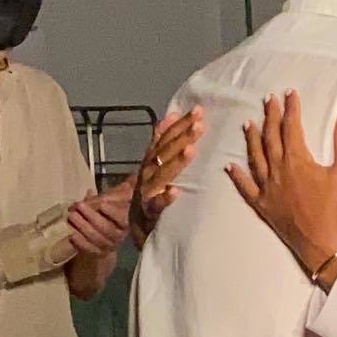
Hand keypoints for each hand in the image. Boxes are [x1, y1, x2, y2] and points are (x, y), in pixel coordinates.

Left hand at [67, 180, 130, 256]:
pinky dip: (79, 241)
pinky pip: (88, 248)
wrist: (104, 242)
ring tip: (71, 216)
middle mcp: (118, 236)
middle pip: (106, 228)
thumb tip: (91, 191)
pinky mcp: (98, 254)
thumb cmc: (104, 219)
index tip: (102, 204)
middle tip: (79, 205)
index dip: (113, 212)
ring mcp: (108, 246)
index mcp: (124, 224)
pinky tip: (71, 233)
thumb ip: (99, 199)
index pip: (123, 219)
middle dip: (91, 215)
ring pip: (95, 237)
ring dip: (82, 226)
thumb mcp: (105, 207)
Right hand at [131, 108, 203, 246]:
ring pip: (162, 174)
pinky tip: (175, 192)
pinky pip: (156, 205)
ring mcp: (147, 191)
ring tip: (191, 150)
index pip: (166, 138)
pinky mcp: (148, 213)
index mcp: (151, 160)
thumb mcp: (155, 164)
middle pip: (165, 151)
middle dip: (182, 137)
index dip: (180, 124)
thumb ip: (162, 141)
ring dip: (176, 162)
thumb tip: (170, 116)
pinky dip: (165, 198)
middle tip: (199, 125)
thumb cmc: (151, 191)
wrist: (136, 225)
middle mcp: (148, 172)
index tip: (197, 111)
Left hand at [226, 91, 336, 280]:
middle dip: (270, 116)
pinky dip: (237, 176)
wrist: (323, 244)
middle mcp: (278, 170)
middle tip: (268, 100)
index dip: (291, 108)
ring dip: (251, 139)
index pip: (291, 127)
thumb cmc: (336, 209)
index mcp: (297, 160)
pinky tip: (229, 166)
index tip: (290, 93)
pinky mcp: (264, 205)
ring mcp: (268, 188)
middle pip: (271, 137)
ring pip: (255, 157)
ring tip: (248, 124)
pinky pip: (246, 188)